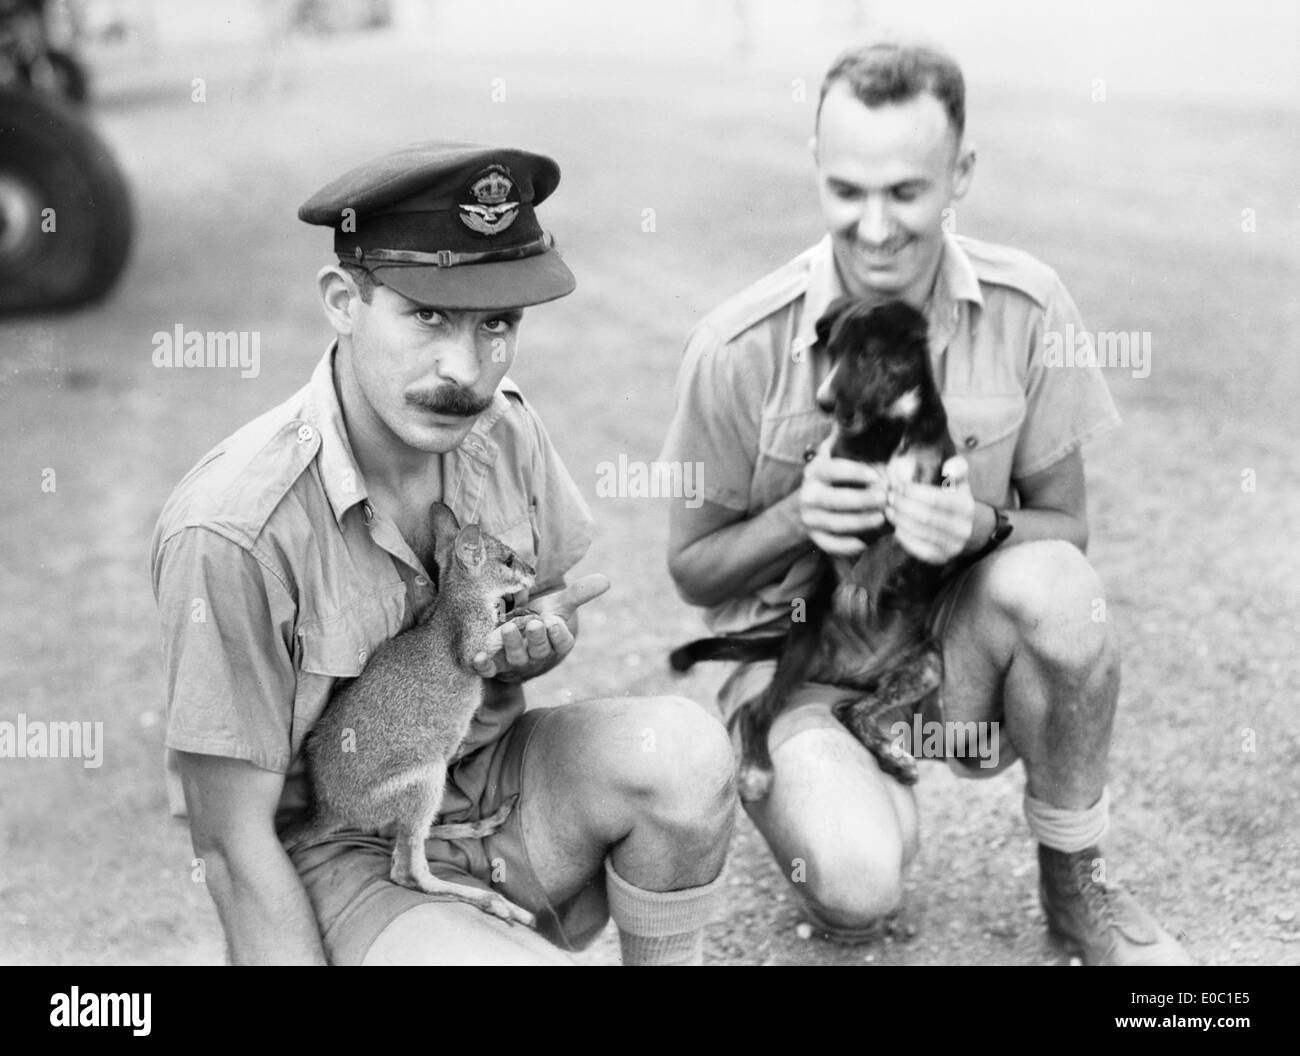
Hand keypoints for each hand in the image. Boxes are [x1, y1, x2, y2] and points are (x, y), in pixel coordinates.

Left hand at [471, 573, 609, 680]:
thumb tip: (605, 580)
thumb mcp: (560, 605)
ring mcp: (515, 661)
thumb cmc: (542, 618)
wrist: (518, 637)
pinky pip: (489, 670)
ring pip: (515, 657)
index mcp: (556, 641)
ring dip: (512, 645)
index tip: (554, 623)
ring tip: (508, 629)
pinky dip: (484, 665)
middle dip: (536, 638)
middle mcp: (537, 654)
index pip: (561, 642)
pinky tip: (478, 657)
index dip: (558, 635)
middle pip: (539, 650)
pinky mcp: (495, 665)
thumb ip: (580, 593)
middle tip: (533, 624)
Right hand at [799, 434, 886, 556]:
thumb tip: (891, 441)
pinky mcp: (814, 537)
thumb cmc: (838, 480)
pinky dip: (848, 546)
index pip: (831, 469)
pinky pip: (830, 545)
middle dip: (861, 500)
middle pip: (834, 499)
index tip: (874, 475)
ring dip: (861, 522)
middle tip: (884, 498)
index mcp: (815, 471)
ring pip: (835, 523)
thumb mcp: (842, 461)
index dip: (852, 472)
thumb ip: (859, 452)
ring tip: (882, 518)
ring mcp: (810, 517)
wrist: (811, 505)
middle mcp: (808, 494)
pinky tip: (865, 542)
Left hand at [884, 455, 976, 564]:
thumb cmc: (957, 501)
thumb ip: (957, 468)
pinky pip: (919, 550)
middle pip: (926, 517)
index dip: (914, 493)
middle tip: (889, 498)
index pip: (936, 499)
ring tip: (889, 510)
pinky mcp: (942, 558)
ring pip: (921, 533)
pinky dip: (905, 538)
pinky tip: (896, 527)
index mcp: (966, 507)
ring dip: (901, 521)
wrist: (970, 531)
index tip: (899, 486)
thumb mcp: (960, 483)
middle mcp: (962, 529)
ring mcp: (953, 546)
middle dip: (904, 506)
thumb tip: (948, 467)